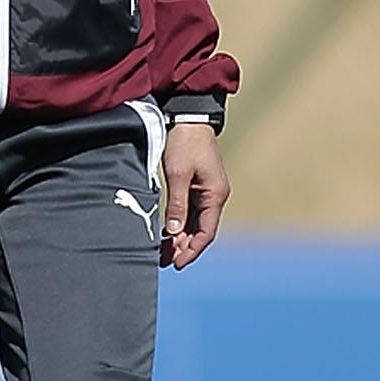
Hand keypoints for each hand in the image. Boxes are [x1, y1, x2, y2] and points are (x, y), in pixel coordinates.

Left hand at [161, 121, 228, 268]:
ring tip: (164, 253)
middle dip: (185, 248)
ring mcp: (207, 192)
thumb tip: (173, 232)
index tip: (178, 263)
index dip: (192, 250)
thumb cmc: (185, 143)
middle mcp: (215, 196)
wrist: (189, 118)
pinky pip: (191, 213)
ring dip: (181, 238)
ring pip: (195, 223)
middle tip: (165, 262)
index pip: (206, 232)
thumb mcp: (178, 174)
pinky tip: (168, 234)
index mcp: (215, 195)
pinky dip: (180, 225)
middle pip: (201, 231)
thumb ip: (176, 204)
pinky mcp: (198, 187)